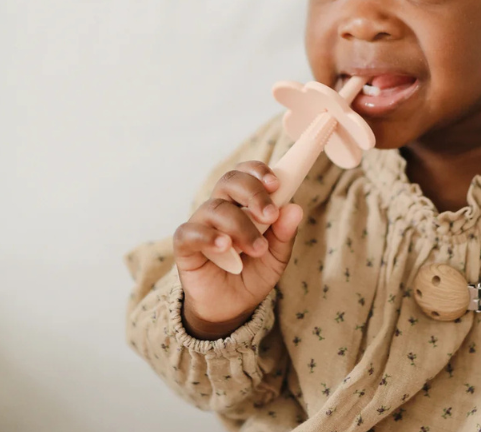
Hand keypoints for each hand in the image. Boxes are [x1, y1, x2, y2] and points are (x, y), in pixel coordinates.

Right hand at [173, 161, 303, 338]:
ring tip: (257, 248)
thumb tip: (295, 209)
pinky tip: (225, 246)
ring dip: (240, 225)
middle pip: (230, 181)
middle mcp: (221, 207)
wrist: (231, 308)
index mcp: (243, 203)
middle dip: (253, 193)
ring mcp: (202, 224)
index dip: (259, 172)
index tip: (276, 184)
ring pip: (215, 208)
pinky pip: (190, 232)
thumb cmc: (253, 273)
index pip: (246, 174)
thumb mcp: (277, 256)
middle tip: (270, 216)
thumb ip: (285, 233)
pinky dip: (209, 237)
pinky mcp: (185, 246)